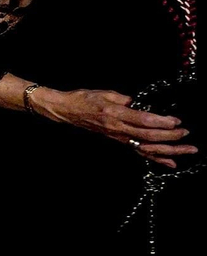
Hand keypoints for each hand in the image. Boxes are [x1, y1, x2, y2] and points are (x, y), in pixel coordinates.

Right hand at [37, 88, 194, 167]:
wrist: (67, 111)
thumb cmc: (84, 99)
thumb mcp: (105, 93)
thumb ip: (126, 99)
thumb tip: (142, 104)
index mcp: (115, 115)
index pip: (142, 120)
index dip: (161, 122)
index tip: (176, 120)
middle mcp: (118, 129)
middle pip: (148, 136)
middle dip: (170, 136)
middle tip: (186, 133)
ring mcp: (119, 137)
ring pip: (148, 147)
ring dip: (170, 150)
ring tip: (188, 149)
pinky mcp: (119, 141)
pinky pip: (140, 152)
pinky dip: (157, 158)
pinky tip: (171, 162)